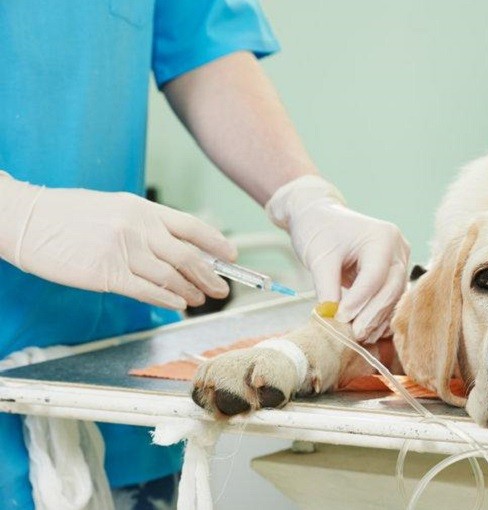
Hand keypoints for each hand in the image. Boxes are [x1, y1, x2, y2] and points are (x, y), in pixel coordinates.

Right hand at [0, 172, 235, 309]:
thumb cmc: (68, 215)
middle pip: (188, 255)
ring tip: (200, 300)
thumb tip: (177, 248)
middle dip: (210, 275)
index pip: (191, 226)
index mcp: (142, 208)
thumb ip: (146, 226)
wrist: (26, 219)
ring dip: (190, 291)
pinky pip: (146, 290)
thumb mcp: (114, 208)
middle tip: (222, 289)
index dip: (216, 243)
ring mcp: (123, 250)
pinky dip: (167, 300)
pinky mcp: (106, 274)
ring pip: (171, 276)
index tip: (231, 256)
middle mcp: (138, 228)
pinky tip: (178, 305)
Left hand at [266, 175, 409, 342]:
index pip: (375, 276)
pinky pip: (391, 297)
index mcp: (382, 236)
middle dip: (372, 313)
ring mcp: (400, 259)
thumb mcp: (319, 258)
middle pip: (391, 288)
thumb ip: (327, 289)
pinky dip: (380, 314)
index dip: (359, 301)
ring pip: (394, 296)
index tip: (340, 318)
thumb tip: (333, 320)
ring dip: (377, 318)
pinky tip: (368, 330)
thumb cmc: (318, 229)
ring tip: (359, 336)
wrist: (319, 215)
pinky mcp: (394, 272)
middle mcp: (398, 247)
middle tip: (354, 334)